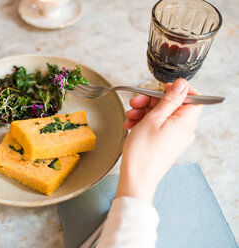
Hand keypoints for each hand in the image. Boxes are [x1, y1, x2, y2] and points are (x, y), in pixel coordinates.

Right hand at [116, 79, 202, 202]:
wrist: (136, 178)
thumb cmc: (143, 152)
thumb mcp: (154, 118)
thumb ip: (169, 99)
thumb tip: (182, 84)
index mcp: (186, 122)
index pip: (194, 97)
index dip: (178, 90)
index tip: (161, 88)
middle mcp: (183, 130)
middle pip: (173, 105)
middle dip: (152, 101)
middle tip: (135, 102)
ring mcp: (174, 137)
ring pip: (162, 115)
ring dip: (144, 111)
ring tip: (130, 116)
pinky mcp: (165, 143)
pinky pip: (157, 126)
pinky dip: (144, 122)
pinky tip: (131, 124)